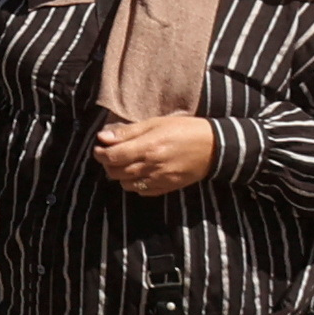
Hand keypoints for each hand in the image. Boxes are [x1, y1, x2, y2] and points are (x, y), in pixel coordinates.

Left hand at [91, 113, 218, 195]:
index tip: (98, 148)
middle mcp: (151, 167)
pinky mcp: (167, 188)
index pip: (112, 156)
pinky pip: (142, 191)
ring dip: (120, 175)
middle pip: (116, 172)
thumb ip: (128, 132)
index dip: (100, 153)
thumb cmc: (185, 130)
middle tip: (110, 154)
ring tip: (125, 163)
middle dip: (108, 164)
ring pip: (126, 184)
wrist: (214, 147)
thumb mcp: (156, 123)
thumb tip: (103, 136)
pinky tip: (139, 173)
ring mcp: (159, 180)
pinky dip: (135, 184)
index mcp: (147, 148)